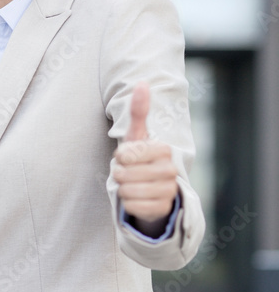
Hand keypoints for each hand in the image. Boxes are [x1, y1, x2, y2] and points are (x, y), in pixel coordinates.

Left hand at [113, 82, 178, 231]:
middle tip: (129, 174)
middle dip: (120, 174)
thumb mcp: (137, 136)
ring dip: (123, 189)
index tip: (128, 157)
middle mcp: (171, 169)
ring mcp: (169, 191)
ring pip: (127, 190)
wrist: (151, 190)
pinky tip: (138, 199)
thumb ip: (139, 111)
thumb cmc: (140, 160)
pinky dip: (129, 204)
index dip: (120, 157)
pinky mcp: (163, 209)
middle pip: (124, 173)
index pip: (126, 154)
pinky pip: (133, 206)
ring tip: (133, 185)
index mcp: (164, 149)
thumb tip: (142, 82)